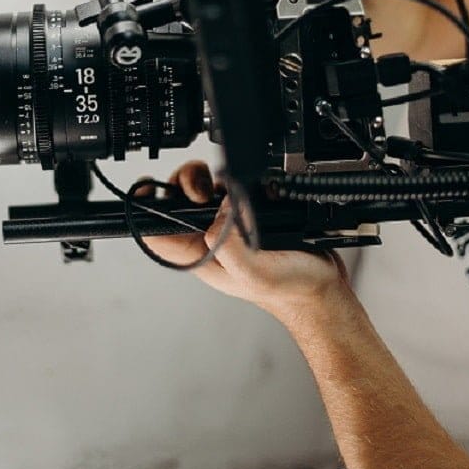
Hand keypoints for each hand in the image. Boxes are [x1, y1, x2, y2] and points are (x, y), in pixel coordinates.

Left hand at [141, 161, 348, 321]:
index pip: (158, 232)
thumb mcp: (253, 273)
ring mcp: (227, 224)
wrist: (321, 284)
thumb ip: (230, 246)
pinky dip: (236, 179)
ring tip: (227, 190)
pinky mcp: (247, 212)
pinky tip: (248, 188)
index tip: (147, 189)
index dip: (146, 209)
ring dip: (210, 180)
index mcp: (199, 255)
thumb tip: (217, 215)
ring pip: (203, 188)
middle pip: (177, 201)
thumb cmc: (287, 288)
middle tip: (202, 191)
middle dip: (184, 184)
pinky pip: (232, 185)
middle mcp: (208, 237)